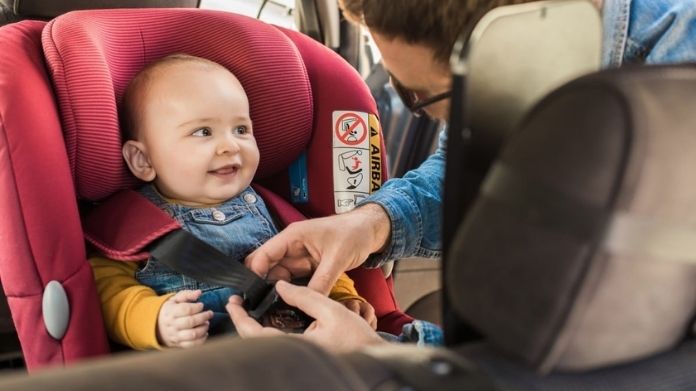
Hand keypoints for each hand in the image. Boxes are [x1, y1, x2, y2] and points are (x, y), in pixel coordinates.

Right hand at [157, 290, 213, 347]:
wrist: (157, 326)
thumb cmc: (171, 310)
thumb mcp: (175, 299)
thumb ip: (187, 294)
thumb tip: (198, 292)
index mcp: (171, 312)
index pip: (186, 309)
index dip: (197, 307)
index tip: (201, 305)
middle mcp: (172, 325)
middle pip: (190, 322)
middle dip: (203, 317)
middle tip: (209, 313)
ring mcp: (176, 336)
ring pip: (192, 334)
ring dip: (203, 328)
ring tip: (206, 323)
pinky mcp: (179, 344)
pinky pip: (192, 345)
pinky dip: (202, 339)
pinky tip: (204, 333)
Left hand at [226, 281, 385, 352]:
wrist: (374, 357)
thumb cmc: (357, 338)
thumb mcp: (332, 310)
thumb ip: (305, 296)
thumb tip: (281, 286)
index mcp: (297, 347)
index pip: (256, 335)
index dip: (241, 318)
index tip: (233, 303)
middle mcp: (293, 355)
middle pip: (256, 342)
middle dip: (243, 322)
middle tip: (237, 303)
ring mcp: (297, 358)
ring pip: (265, 344)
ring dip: (253, 327)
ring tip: (249, 308)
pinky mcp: (302, 357)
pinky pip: (277, 345)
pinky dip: (267, 332)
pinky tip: (268, 319)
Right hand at [245, 203, 390, 294]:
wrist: (370, 230)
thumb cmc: (353, 234)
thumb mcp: (337, 258)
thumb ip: (322, 281)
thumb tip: (308, 302)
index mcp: (293, 237)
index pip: (264, 255)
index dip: (255, 274)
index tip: (253, 295)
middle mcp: (291, 246)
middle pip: (267, 267)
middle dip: (262, 285)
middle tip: (262, 307)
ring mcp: (299, 257)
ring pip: (279, 276)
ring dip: (277, 291)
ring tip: (274, 310)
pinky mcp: (307, 266)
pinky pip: (293, 280)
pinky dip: (291, 291)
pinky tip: (290, 304)